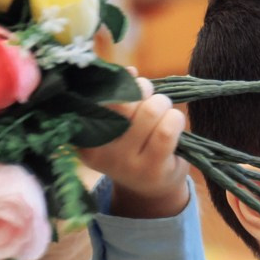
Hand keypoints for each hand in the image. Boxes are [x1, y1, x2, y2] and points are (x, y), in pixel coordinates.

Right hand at [77, 75, 189, 218]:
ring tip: (164, 110)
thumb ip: (118, 95)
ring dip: (162, 103)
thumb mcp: (116, 122)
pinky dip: (175, 118)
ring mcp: (126, 163)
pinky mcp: (153, 169)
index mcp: (84, 137)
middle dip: (143, 91)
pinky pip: (167, 130)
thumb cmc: (133, 144)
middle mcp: (101, 152)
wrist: (150, 187)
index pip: (98, 97)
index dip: (119, 84)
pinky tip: (175, 122)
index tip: (129, 88)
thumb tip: (129, 71)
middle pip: (124, 102)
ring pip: (148, 112)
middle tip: (149, 98)